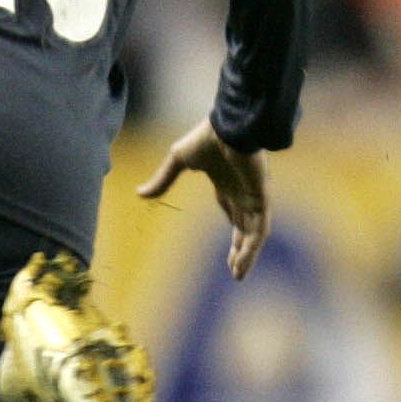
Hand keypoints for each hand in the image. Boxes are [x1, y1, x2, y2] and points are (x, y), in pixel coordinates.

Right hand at [135, 117, 270, 278]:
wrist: (227, 126)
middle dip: (240, 250)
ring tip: (238, 275)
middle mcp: (243, 193)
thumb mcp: (178, 160)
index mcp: (227, 185)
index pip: (232, 215)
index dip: (233, 237)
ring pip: (253, 234)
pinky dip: (252, 246)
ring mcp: (254, 196)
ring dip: (247, 255)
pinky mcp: (261, 197)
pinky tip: (242, 262)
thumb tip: (139, 193)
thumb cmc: (206, 138)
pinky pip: (259, 228)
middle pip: (244, 228)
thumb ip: (163, 180)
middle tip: (235, 272)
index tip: (229, 258)